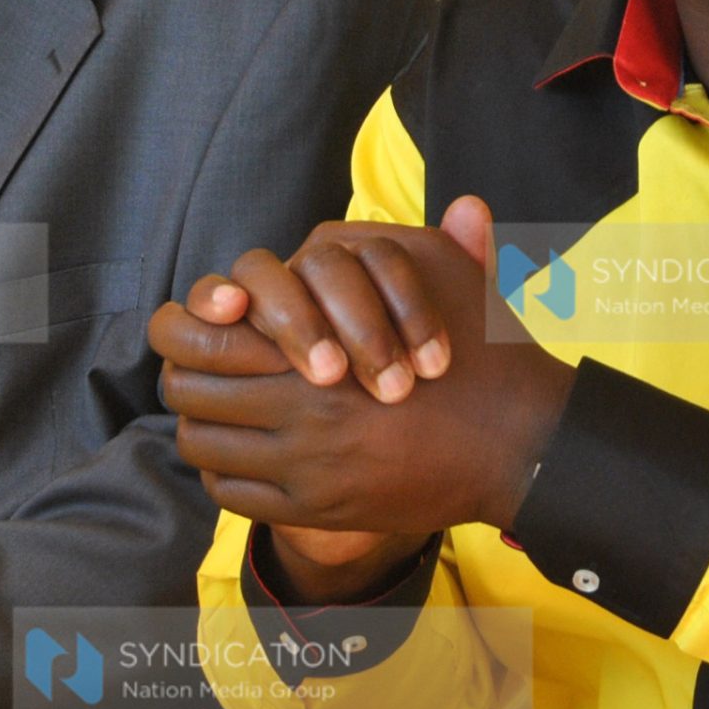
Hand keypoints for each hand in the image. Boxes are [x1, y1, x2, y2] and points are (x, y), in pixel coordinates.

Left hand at [154, 196, 574, 552]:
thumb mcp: (457, 278)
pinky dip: (224, 473)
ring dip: (203, 425)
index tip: (210, 326)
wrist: (520, 443)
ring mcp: (303, 461)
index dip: (190, 326)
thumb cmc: (485, 355)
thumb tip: (463, 201)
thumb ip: (431, 239)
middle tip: (204, 372)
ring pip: (202, 443)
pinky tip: (242, 457)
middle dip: (190, 376)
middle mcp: (298, 400)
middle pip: (188, 388)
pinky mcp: (314, 507)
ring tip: (219, 414)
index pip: (199, 331)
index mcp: (312, 336)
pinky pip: (231, 492)